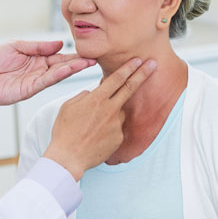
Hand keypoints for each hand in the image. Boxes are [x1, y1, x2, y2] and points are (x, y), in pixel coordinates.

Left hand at [0, 40, 95, 110]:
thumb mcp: (16, 46)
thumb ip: (38, 46)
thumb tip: (59, 43)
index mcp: (37, 57)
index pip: (58, 55)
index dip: (71, 53)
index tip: (87, 49)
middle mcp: (40, 69)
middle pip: (62, 65)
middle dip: (78, 61)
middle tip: (95, 57)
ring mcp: (36, 80)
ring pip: (58, 74)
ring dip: (73, 68)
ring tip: (88, 63)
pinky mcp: (30, 89)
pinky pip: (47, 81)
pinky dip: (58, 75)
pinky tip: (68, 70)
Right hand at [44, 58, 155, 180]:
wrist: (68, 158)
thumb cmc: (64, 132)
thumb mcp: (68, 107)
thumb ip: (83, 96)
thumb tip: (92, 93)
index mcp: (96, 100)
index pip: (117, 78)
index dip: (129, 67)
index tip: (138, 60)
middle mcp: (109, 110)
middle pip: (130, 88)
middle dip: (142, 74)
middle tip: (153, 64)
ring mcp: (116, 124)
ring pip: (119, 112)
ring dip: (111, 113)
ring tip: (92, 126)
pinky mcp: (119, 138)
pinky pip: (116, 128)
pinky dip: (108, 129)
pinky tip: (95, 136)